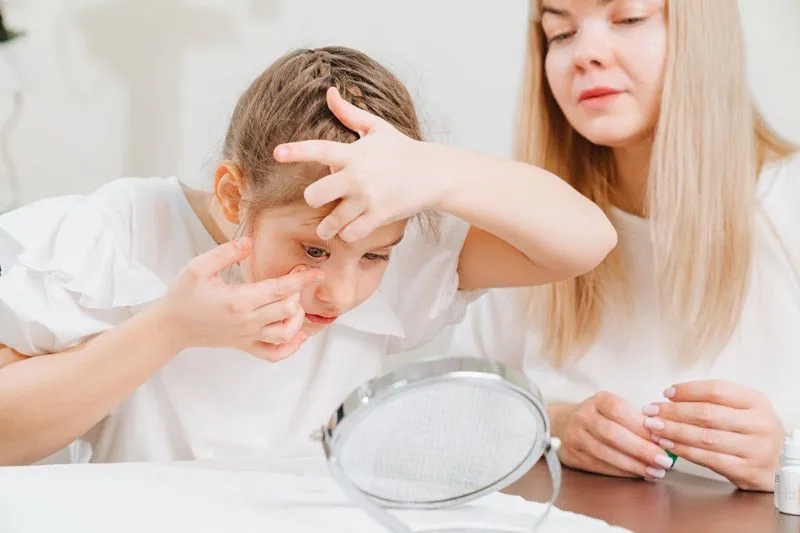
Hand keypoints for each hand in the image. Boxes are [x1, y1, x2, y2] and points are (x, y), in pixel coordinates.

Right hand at [158, 237, 323, 361]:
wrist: (171, 326)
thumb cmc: (183, 295)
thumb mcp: (198, 267)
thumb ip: (225, 253)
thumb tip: (248, 242)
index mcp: (239, 300)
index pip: (280, 289)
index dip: (301, 279)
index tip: (317, 272)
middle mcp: (247, 321)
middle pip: (288, 309)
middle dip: (299, 293)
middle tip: (299, 278)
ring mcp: (248, 336)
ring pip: (286, 334)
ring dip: (298, 319)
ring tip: (295, 305)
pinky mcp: (245, 346)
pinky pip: (274, 354)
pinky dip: (291, 348)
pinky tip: (297, 334)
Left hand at [273, 87, 450, 241]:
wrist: (435, 173)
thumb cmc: (403, 150)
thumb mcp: (377, 128)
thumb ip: (349, 114)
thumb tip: (330, 92)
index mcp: (353, 153)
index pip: (320, 150)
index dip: (297, 151)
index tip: (278, 154)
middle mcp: (358, 176)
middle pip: (315, 195)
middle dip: (314, 199)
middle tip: (320, 201)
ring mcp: (368, 198)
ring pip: (332, 221)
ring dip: (328, 227)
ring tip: (330, 227)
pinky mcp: (380, 216)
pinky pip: (351, 234)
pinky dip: (348, 234)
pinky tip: (350, 229)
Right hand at [552, 392, 676, 480]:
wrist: (564, 424)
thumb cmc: (601, 417)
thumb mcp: (615, 408)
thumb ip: (636, 420)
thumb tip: (664, 437)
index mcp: (597, 400)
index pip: (618, 410)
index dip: (641, 426)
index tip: (662, 438)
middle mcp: (582, 416)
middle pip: (612, 433)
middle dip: (641, 449)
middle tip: (664, 460)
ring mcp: (575, 436)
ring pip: (605, 453)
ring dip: (633, 465)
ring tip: (656, 471)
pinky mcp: (572, 455)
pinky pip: (600, 466)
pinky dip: (622, 472)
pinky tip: (639, 473)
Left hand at [642, 380, 783, 490]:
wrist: (781, 465)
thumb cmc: (752, 432)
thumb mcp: (743, 410)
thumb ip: (714, 401)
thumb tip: (672, 396)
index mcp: (757, 402)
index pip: (716, 390)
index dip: (687, 390)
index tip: (666, 393)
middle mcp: (759, 424)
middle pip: (706, 414)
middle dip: (672, 412)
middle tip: (650, 411)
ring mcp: (755, 449)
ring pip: (704, 437)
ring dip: (673, 432)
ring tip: (653, 428)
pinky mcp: (747, 471)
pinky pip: (708, 459)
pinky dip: (684, 451)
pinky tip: (668, 445)